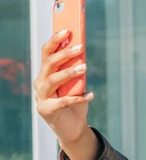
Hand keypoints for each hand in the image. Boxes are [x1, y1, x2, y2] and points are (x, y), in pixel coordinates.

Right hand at [34, 30, 98, 159]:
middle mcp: (40, 83)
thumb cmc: (75, 104)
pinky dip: (79, 98)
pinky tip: (91, 95)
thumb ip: (77, 71)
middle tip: (81, 47)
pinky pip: (63, 101)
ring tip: (85, 68)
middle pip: (49, 63)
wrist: (74, 128)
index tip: (68, 30)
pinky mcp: (47, 111)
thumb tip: (82, 53)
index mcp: (45, 73)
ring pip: (53, 80)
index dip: (55, 40)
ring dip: (69, 72)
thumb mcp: (77, 85)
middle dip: (64, 53)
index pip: (46, 53)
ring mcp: (41, 98)